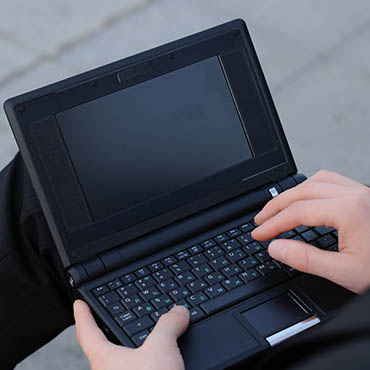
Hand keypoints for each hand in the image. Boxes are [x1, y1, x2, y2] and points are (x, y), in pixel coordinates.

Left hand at [74, 300, 188, 369]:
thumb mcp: (161, 349)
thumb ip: (168, 326)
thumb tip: (178, 312)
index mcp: (106, 360)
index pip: (87, 332)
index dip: (82, 315)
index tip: (78, 304)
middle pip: (103, 349)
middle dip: (107, 334)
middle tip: (110, 320)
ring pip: (123, 363)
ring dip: (132, 351)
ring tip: (145, 340)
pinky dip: (148, 364)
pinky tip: (162, 365)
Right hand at [252, 170, 369, 292]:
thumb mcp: (347, 272)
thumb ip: (306, 259)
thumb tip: (276, 247)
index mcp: (349, 211)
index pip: (297, 212)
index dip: (272, 224)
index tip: (258, 233)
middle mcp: (355, 194)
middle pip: (302, 191)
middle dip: (276, 206)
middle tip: (260, 220)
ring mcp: (361, 192)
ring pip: (316, 180)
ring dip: (292, 193)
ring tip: (277, 208)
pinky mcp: (365, 196)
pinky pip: (331, 181)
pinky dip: (310, 188)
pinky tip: (306, 198)